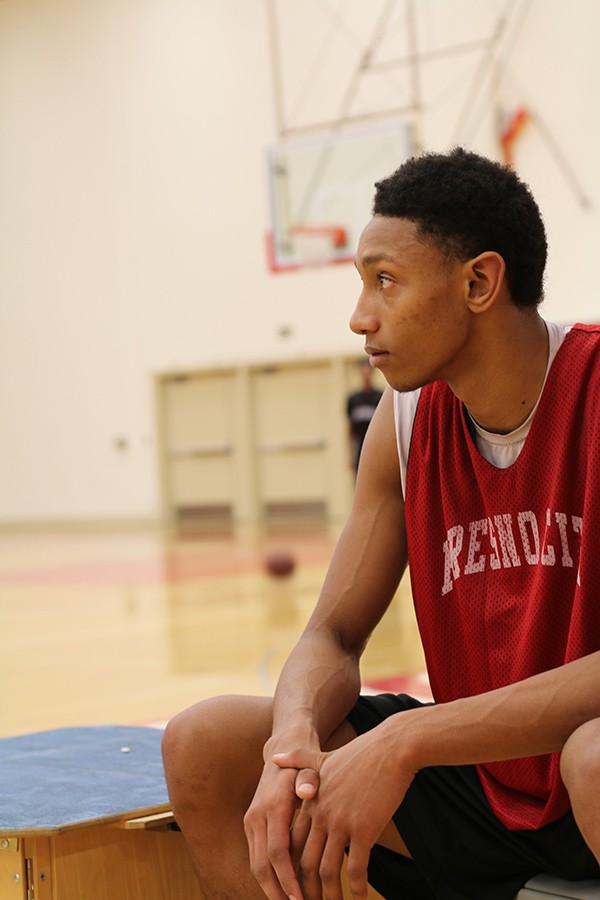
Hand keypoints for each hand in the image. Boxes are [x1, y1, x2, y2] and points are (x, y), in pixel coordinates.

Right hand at [243, 751, 320, 898]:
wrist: (283, 749)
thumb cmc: (305, 762)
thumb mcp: (310, 767)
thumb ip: (310, 780)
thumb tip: (307, 792)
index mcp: (273, 806)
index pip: (277, 852)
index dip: (287, 878)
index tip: (300, 899)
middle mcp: (257, 816)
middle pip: (262, 864)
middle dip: (277, 892)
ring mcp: (251, 821)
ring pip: (256, 864)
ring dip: (271, 888)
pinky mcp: (251, 825)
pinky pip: (257, 857)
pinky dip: (268, 876)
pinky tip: (283, 890)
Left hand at [273, 727, 415, 899]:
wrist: (391, 748)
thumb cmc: (361, 753)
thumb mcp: (324, 756)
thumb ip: (299, 760)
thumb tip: (274, 756)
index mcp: (310, 801)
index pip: (291, 844)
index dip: (289, 869)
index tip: (290, 887)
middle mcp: (321, 814)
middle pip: (304, 863)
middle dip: (304, 891)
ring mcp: (341, 822)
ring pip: (328, 871)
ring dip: (329, 896)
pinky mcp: (364, 829)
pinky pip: (356, 868)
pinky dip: (356, 889)